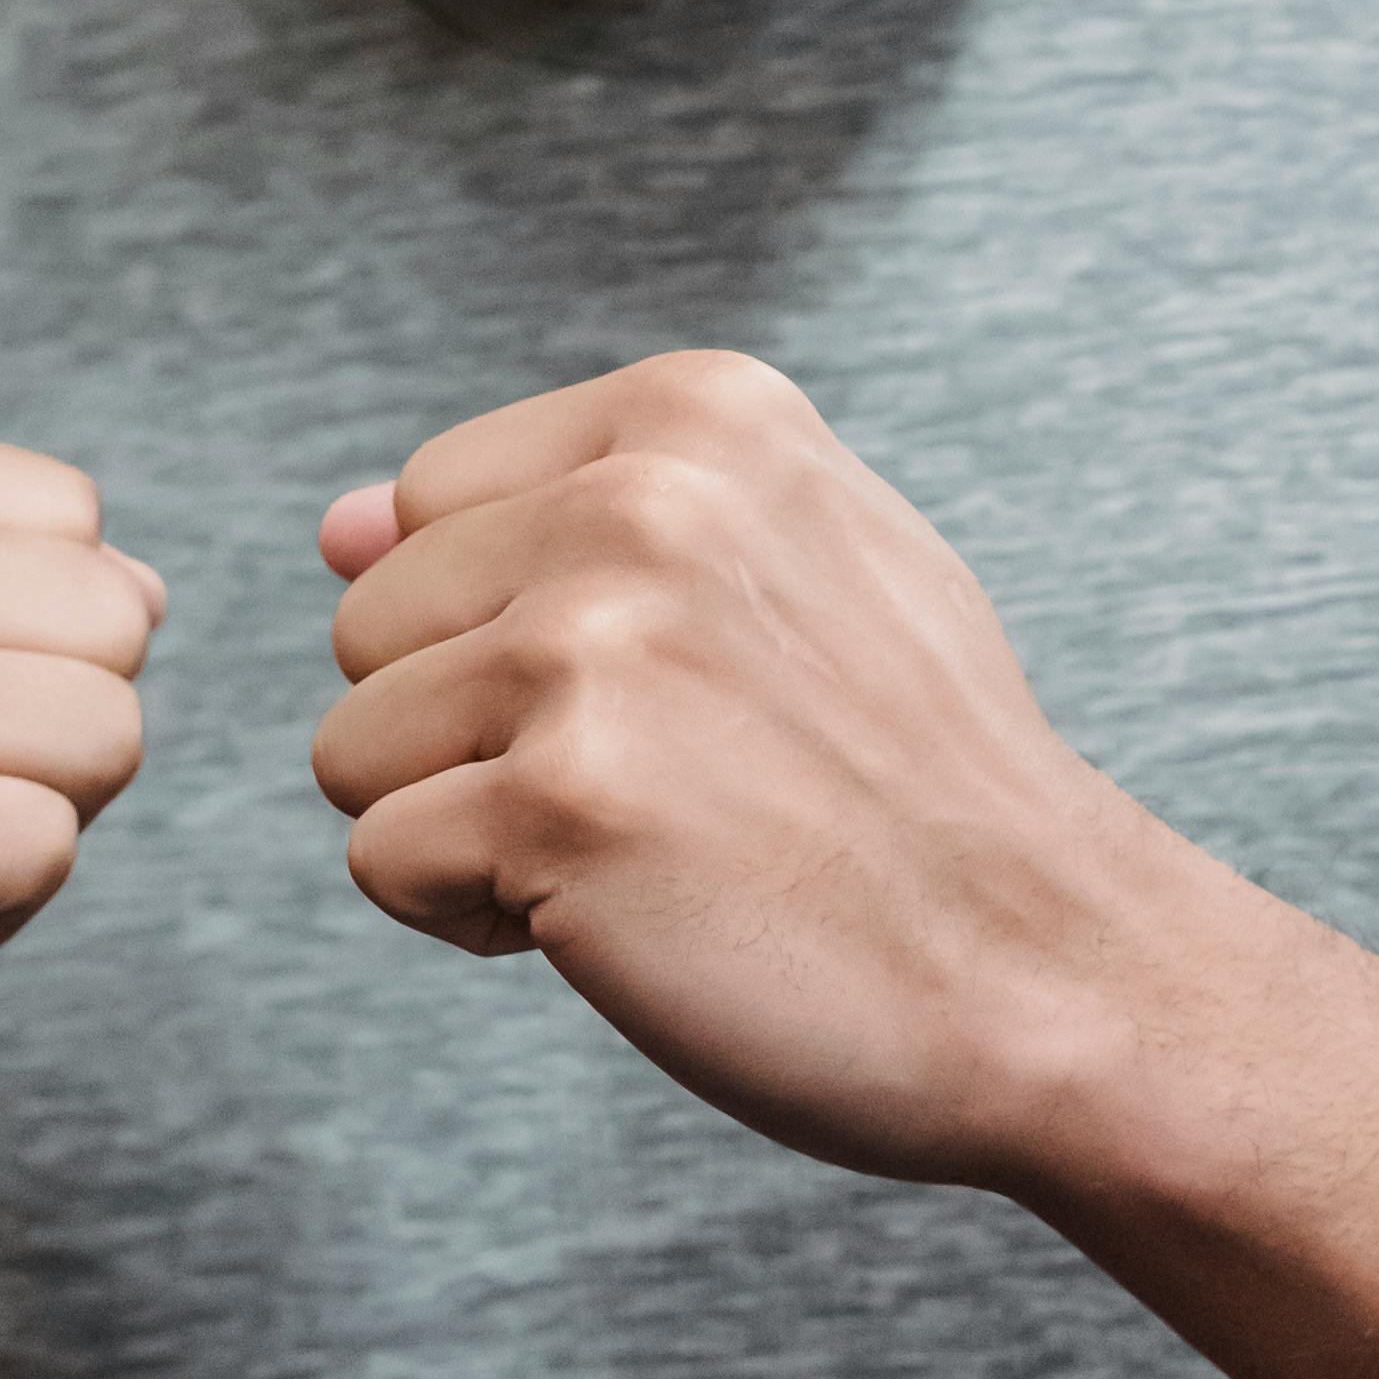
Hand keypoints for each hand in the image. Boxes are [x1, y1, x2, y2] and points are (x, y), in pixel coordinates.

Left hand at [311, 354, 1152, 1181]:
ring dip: (470, 833)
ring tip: (650, 850)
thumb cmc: (906, 782)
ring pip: (354, 748)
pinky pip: (383, 863)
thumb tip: (332, 526)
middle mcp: (640, 501)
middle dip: (474, 737)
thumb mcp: (781, 571)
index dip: (508, 632)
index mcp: (698, 414)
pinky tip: (635, 919)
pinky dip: (482, 923)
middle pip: (370, 625)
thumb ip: (560, 520)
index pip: (427, 505)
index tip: (672, 695)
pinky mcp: (560, 804)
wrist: (1046, 964)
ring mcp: (595, 647)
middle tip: (669, 791)